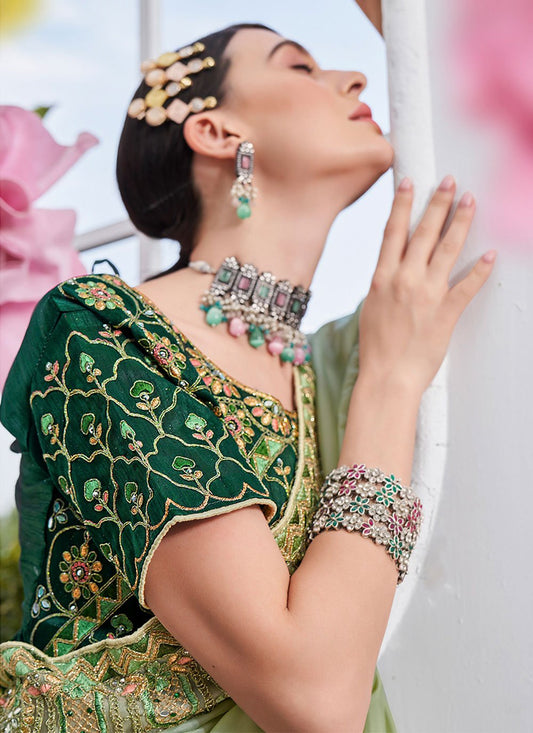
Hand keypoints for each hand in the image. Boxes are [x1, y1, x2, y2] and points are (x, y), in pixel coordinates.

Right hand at [358, 175, 496, 395]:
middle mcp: (404, 280)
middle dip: (438, 203)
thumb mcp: (370, 307)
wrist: (387, 376)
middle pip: (424, 232)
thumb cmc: (377, 348)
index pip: (394, 231)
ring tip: (470, 201)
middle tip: (450, 182)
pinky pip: (467, 286)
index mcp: (382, 277)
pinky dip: (480, 269)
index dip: (403, 204)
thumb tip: (390, 268)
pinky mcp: (446, 312)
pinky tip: (490, 253)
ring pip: (447, 249)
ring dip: (460, 222)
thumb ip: (383, 283)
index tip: (410, 183)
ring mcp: (427, 294)